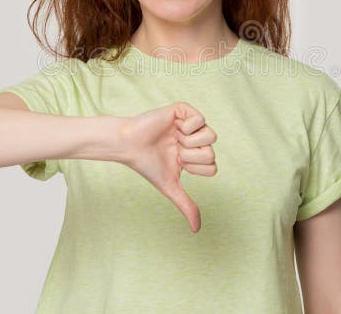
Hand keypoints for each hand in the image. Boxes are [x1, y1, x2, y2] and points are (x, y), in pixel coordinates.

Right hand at [117, 101, 217, 232]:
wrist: (129, 146)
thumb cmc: (147, 165)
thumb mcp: (170, 187)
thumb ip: (186, 205)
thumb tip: (197, 230)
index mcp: (195, 155)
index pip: (212, 166)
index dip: (194, 168)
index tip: (178, 164)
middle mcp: (195, 139)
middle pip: (212, 152)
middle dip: (191, 156)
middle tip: (175, 151)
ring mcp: (190, 124)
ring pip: (211, 135)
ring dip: (190, 142)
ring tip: (175, 139)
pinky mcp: (182, 110)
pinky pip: (200, 118)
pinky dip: (187, 127)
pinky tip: (174, 128)